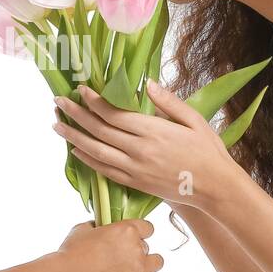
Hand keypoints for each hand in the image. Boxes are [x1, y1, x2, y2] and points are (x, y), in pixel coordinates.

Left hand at [52, 80, 239, 214]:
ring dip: (74, 137)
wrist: (216, 188)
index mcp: (153, 131)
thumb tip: (147, 83)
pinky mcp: (135, 183)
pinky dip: (87, 160)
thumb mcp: (193, 120)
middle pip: (99, 130)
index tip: (80, 89)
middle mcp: (140, 150)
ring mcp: (135, 169)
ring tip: (57, 125)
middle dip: (76, 114)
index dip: (94, 101)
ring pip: (96, 151)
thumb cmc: (208, 150)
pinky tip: (76, 151)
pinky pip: (105, 171)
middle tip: (58, 102)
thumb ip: (168, 102)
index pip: (114, 113)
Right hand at [56, 218, 162, 271]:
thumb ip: (97, 226)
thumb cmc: (71, 253)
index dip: (140, 234)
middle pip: (148, 248)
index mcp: (126, 229)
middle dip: (137, 254)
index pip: (148, 227)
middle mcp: (137, 247)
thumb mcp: (82, 229)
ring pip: (157, 264)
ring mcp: (140, 268)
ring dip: (147, 268)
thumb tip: (99, 227)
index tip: (133, 240)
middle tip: (123, 262)